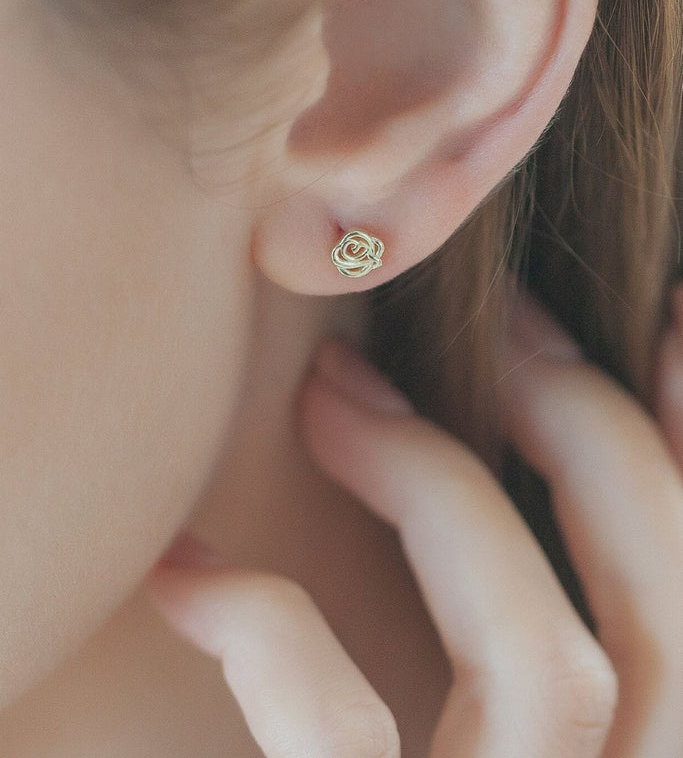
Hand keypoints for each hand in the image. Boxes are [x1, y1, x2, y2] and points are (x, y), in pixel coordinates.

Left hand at [146, 285, 682, 757]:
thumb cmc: (404, 754)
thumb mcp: (515, 720)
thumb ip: (543, 614)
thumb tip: (544, 460)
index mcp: (655, 748)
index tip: (664, 317)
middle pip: (664, 597)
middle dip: (582, 420)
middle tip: (499, 314)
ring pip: (543, 664)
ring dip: (435, 485)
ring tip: (331, 389)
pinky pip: (342, 740)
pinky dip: (266, 630)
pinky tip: (186, 564)